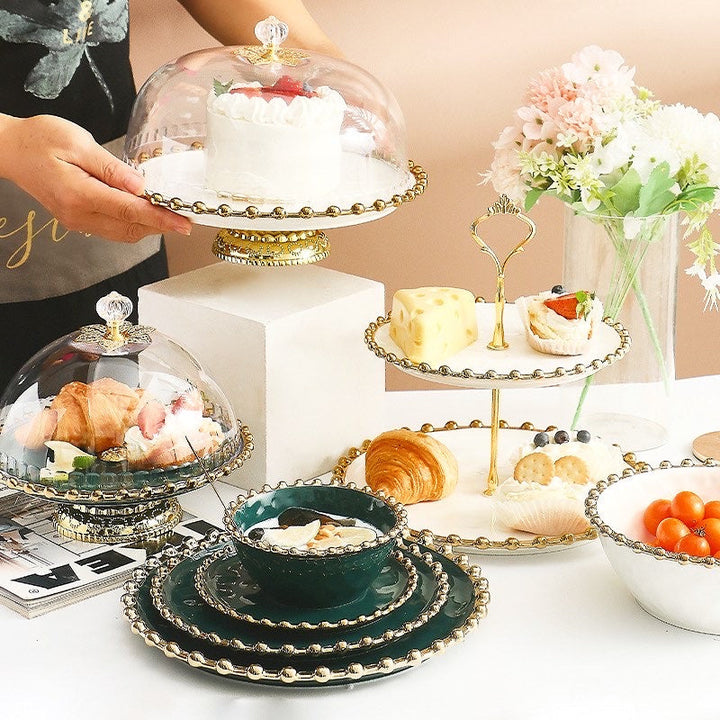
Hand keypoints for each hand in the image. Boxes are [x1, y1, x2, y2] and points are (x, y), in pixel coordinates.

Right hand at [0, 114, 191, 241]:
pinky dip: (134, 224)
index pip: (130, 211)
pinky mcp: (78, 221)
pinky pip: (113, 229)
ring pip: (123, 233)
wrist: (11, 150)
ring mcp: (78, 222)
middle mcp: (80, 215)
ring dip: (149, 227)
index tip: (183, 222)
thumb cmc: (41, 139)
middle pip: (130, 228)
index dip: (160, 218)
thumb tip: (141, 186)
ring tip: (171, 216)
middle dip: (160, 225)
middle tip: (185, 218)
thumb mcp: (79, 143)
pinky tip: (147, 213)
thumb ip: (112, 168)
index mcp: (80, 194)